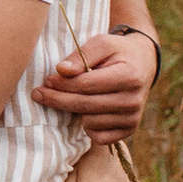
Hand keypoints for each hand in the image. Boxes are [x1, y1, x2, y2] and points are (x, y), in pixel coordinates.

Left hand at [35, 24, 154, 141]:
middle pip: (85, 106)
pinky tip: (87, 111)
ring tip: (75, 97)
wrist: (143, 65)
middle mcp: (133, 101)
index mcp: (129, 76)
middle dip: (58, 99)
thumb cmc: (117, 52)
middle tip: (39, 93)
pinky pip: (98, 137)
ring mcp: (133, 118)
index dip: (62, 84)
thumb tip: (61, 70)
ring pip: (89, 123)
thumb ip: (82, 55)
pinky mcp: (129, 130)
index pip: (86, 85)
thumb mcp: (101, 43)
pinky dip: (88, 126)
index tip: (46, 80)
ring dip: (75, 111)